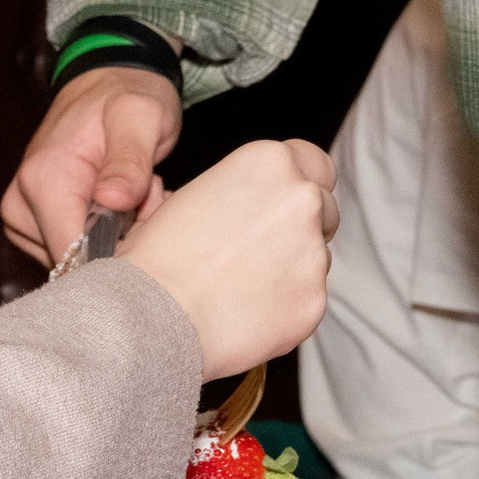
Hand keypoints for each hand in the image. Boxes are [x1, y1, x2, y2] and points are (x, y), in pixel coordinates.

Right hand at [1, 66, 183, 264]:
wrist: (108, 80)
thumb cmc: (127, 96)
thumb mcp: (141, 117)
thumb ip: (129, 161)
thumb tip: (113, 202)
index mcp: (42, 180)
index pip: (71, 256)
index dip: (114, 255)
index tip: (143, 221)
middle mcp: (20, 202)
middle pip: (75, 261)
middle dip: (120, 241)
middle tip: (147, 196)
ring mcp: (22, 214)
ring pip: (76, 259)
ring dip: (116, 237)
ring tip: (134, 193)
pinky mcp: (32, 220)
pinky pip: (72, 249)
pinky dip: (104, 235)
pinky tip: (120, 204)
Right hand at [120, 140, 337, 379]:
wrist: (155, 317)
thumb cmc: (155, 259)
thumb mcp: (182, 199)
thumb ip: (226, 194)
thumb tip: (227, 207)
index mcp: (267, 162)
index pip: (313, 161)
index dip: (298, 183)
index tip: (280, 202)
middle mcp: (300, 199)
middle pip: (323, 208)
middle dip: (301, 226)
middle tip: (262, 248)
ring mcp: (313, 252)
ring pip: (317, 257)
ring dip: (292, 267)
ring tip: (241, 286)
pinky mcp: (315, 299)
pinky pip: (308, 299)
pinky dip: (285, 306)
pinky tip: (245, 312)